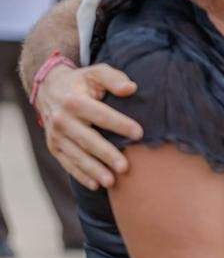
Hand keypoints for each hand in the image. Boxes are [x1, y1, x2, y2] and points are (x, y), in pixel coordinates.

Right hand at [36, 64, 140, 189]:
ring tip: (111, 182)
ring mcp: (56, 136)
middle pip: (87, 140)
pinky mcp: (54, 147)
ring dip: (94, 170)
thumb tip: (131, 88)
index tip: (139, 134)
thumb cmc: (82, 82)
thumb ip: (114, 78)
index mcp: (74, 101)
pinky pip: (67, 163)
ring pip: (76, 156)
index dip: (120, 124)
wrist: (49, 89)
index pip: (101, 115)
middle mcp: (62, 120)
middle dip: (106, 155)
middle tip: (125, 167)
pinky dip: (81, 175)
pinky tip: (95, 185)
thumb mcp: (97, 72)